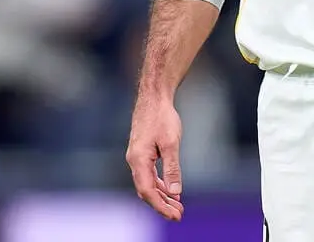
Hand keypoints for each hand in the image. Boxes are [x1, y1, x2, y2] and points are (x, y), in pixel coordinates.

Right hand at [126, 97, 184, 220]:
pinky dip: (160, 184)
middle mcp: (134, 161)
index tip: (175, 215)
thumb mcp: (171, 143)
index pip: (147, 191)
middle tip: (179, 214)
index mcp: (138, 160)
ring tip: (177, 205)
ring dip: (162, 195)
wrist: (154, 97)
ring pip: (147, 183)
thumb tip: (175, 191)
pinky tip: (170, 189)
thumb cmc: (162, 117)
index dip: (161, 206)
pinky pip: (148, 175)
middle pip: (146, 190)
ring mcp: (136, 157)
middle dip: (162, 204)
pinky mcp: (141, 153)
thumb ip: (172, 168)